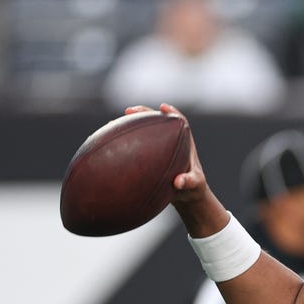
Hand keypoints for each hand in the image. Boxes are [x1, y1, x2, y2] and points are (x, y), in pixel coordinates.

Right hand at [123, 103, 228, 236]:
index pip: (180, 122)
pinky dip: (124, 144)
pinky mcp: (150, 156)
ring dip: (130, 125)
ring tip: (112, 124)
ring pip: (144, 131)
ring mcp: (159, 148)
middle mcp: (171, 141)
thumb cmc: (193, 189)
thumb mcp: (195, 185)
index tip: (163, 107)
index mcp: (185, 143)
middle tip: (129, 111)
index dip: (172, 113)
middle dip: (143, 113)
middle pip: (157, 121)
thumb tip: (178, 182)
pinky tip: (109, 145)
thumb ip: (189, 182)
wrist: (187, 196)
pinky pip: (136, 146)